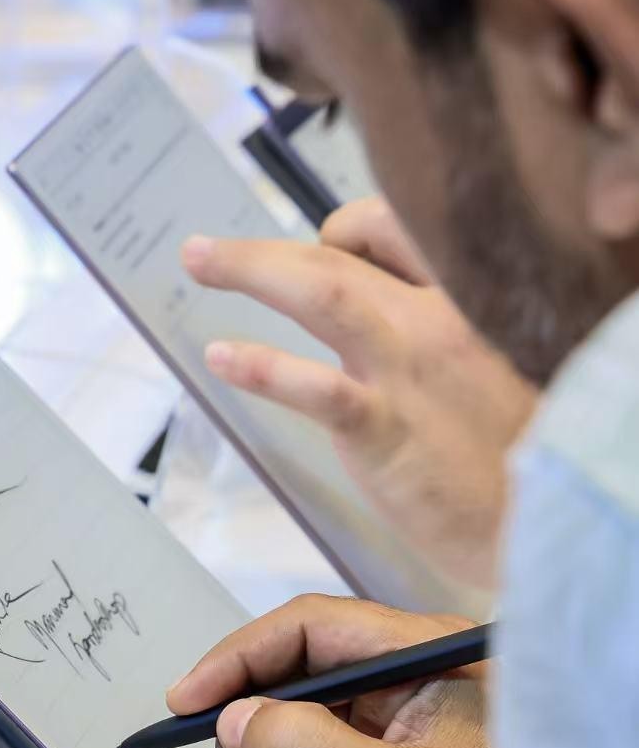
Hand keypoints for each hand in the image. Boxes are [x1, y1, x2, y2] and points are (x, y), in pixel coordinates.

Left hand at [182, 198, 538, 589]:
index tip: (307, 257)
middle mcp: (443, 316)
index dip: (339, 231)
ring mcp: (413, 369)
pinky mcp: (389, 428)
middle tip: (207, 251)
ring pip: (323, 291)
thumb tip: (363, 309)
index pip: (392, 226)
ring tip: (199, 261)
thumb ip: (436, 328)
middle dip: (268, 245)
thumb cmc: (516, 451)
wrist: (548, 521)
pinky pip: (316, 386)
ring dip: (252, 269)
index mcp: (468, 296)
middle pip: (343, 252)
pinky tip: (223, 356)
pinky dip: (263, 366)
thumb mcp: (489, 364)